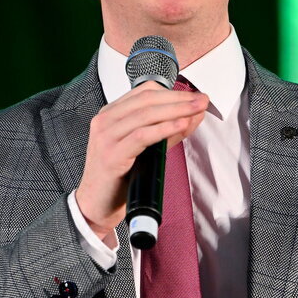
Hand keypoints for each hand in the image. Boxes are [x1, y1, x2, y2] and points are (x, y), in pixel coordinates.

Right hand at [75, 81, 208, 245]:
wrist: (96, 205)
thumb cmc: (117, 178)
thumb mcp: (144, 149)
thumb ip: (166, 131)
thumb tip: (192, 116)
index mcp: (110, 115)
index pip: (144, 92)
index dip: (173, 91)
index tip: (195, 96)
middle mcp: (105, 121)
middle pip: (147, 100)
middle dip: (179, 99)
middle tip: (201, 100)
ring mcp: (106, 136)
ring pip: (146, 114)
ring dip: (176, 110)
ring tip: (196, 110)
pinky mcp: (112, 155)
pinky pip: (141, 136)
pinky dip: (164, 128)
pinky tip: (180, 125)